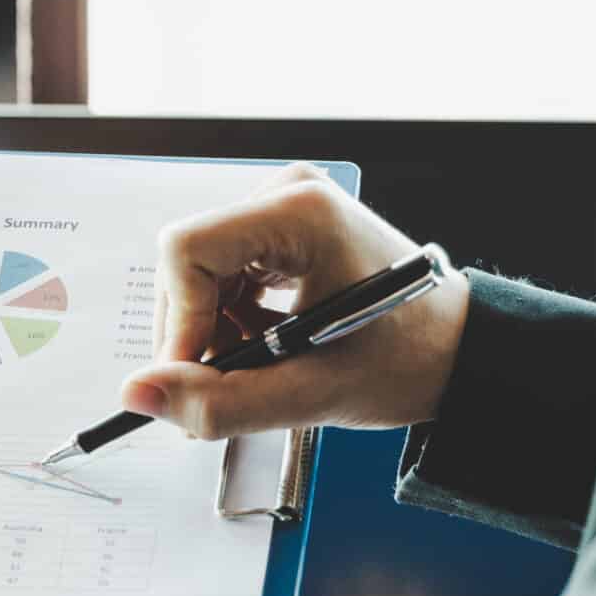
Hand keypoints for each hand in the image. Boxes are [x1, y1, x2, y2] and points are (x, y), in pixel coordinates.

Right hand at [120, 162, 471, 439]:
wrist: (459, 350)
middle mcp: (286, 194)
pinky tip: (266, 343)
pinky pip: (218, 272)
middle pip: (186, 263)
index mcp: (301, 214)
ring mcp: (282, 204)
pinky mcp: (279, 224)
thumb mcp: (311, 394)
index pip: (187, 252)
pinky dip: (227, 319)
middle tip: (233, 384)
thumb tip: (137, 395)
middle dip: (196, 333)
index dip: (180, 323)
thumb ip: (219, 402)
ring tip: (262, 364)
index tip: (196, 378)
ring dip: (212, 330)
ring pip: (195, 273)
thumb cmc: (406, 361)